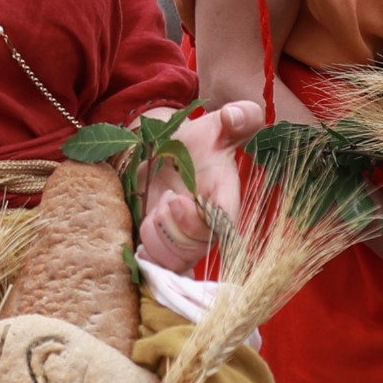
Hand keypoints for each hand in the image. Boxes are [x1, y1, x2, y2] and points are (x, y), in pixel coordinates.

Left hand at [136, 99, 264, 268]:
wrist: (172, 156)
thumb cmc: (200, 142)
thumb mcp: (218, 124)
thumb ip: (239, 117)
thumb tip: (236, 115)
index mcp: (225, 201)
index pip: (222, 227)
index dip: (196, 222)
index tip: (177, 199)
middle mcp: (209, 228)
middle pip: (194, 249)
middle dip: (170, 226)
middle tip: (164, 198)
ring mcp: (188, 243)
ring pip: (173, 261)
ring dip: (155, 237)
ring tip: (155, 209)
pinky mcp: (167, 249)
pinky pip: (158, 267)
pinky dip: (146, 254)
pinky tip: (144, 232)